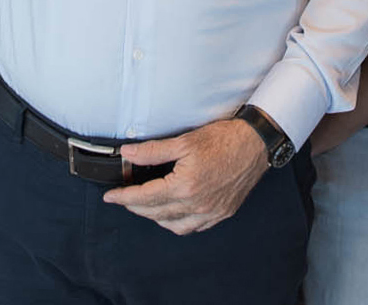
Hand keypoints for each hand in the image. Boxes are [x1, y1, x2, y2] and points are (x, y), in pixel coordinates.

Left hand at [103, 118, 267, 234]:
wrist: (256, 143)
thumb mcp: (184, 141)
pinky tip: (173, 214)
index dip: (124, 197)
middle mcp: (197, 204)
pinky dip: (178, 223)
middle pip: (156, 213)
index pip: (145, 197)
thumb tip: (128, 154)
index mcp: (185, 186)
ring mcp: (211, 211)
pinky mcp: (222, 213)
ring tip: (146, 206)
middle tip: (124, 199)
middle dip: (135, 207)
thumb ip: (153, 151)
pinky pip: (194, 227)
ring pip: (174, 226)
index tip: (111, 197)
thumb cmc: (224, 139)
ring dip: (156, 218)